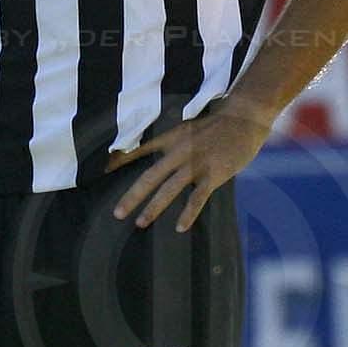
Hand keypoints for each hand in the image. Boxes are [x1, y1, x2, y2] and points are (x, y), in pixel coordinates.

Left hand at [108, 104, 268, 230]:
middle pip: (150, 176)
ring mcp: (196, 163)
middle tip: (117, 214)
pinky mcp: (213, 174)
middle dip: (132, 196)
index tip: (102, 171)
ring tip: (140, 223)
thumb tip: (160, 157)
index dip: (121, 160)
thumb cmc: (217, 125)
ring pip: (169, 189)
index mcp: (171, 137)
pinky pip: (197, 198)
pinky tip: (179, 228)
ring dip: (153, 208)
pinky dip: (188, 213)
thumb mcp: (189, 129)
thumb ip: (173, 143)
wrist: (244, 119)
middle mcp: (179, 150)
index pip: (140, 149)